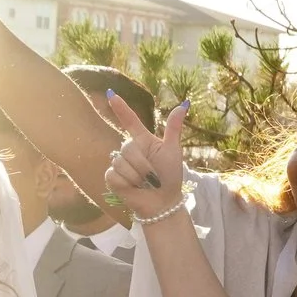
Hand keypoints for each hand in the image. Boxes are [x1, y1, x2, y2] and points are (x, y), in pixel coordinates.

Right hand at [103, 101, 188, 220]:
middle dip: (143, 165)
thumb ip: (174, 128)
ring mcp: (119, 164)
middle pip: (128, 148)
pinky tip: (133, 188)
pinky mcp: (112, 178)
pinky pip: (114, 174)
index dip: (121, 108)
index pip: (130, 121)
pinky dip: (127, 183)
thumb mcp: (173, 151)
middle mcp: (129, 150)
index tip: (112, 94)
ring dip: (137, 177)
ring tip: (145, 184)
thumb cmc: (170, 176)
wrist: (163, 202)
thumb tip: (184, 104)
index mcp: (143, 141)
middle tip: (153, 176)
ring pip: (121, 163)